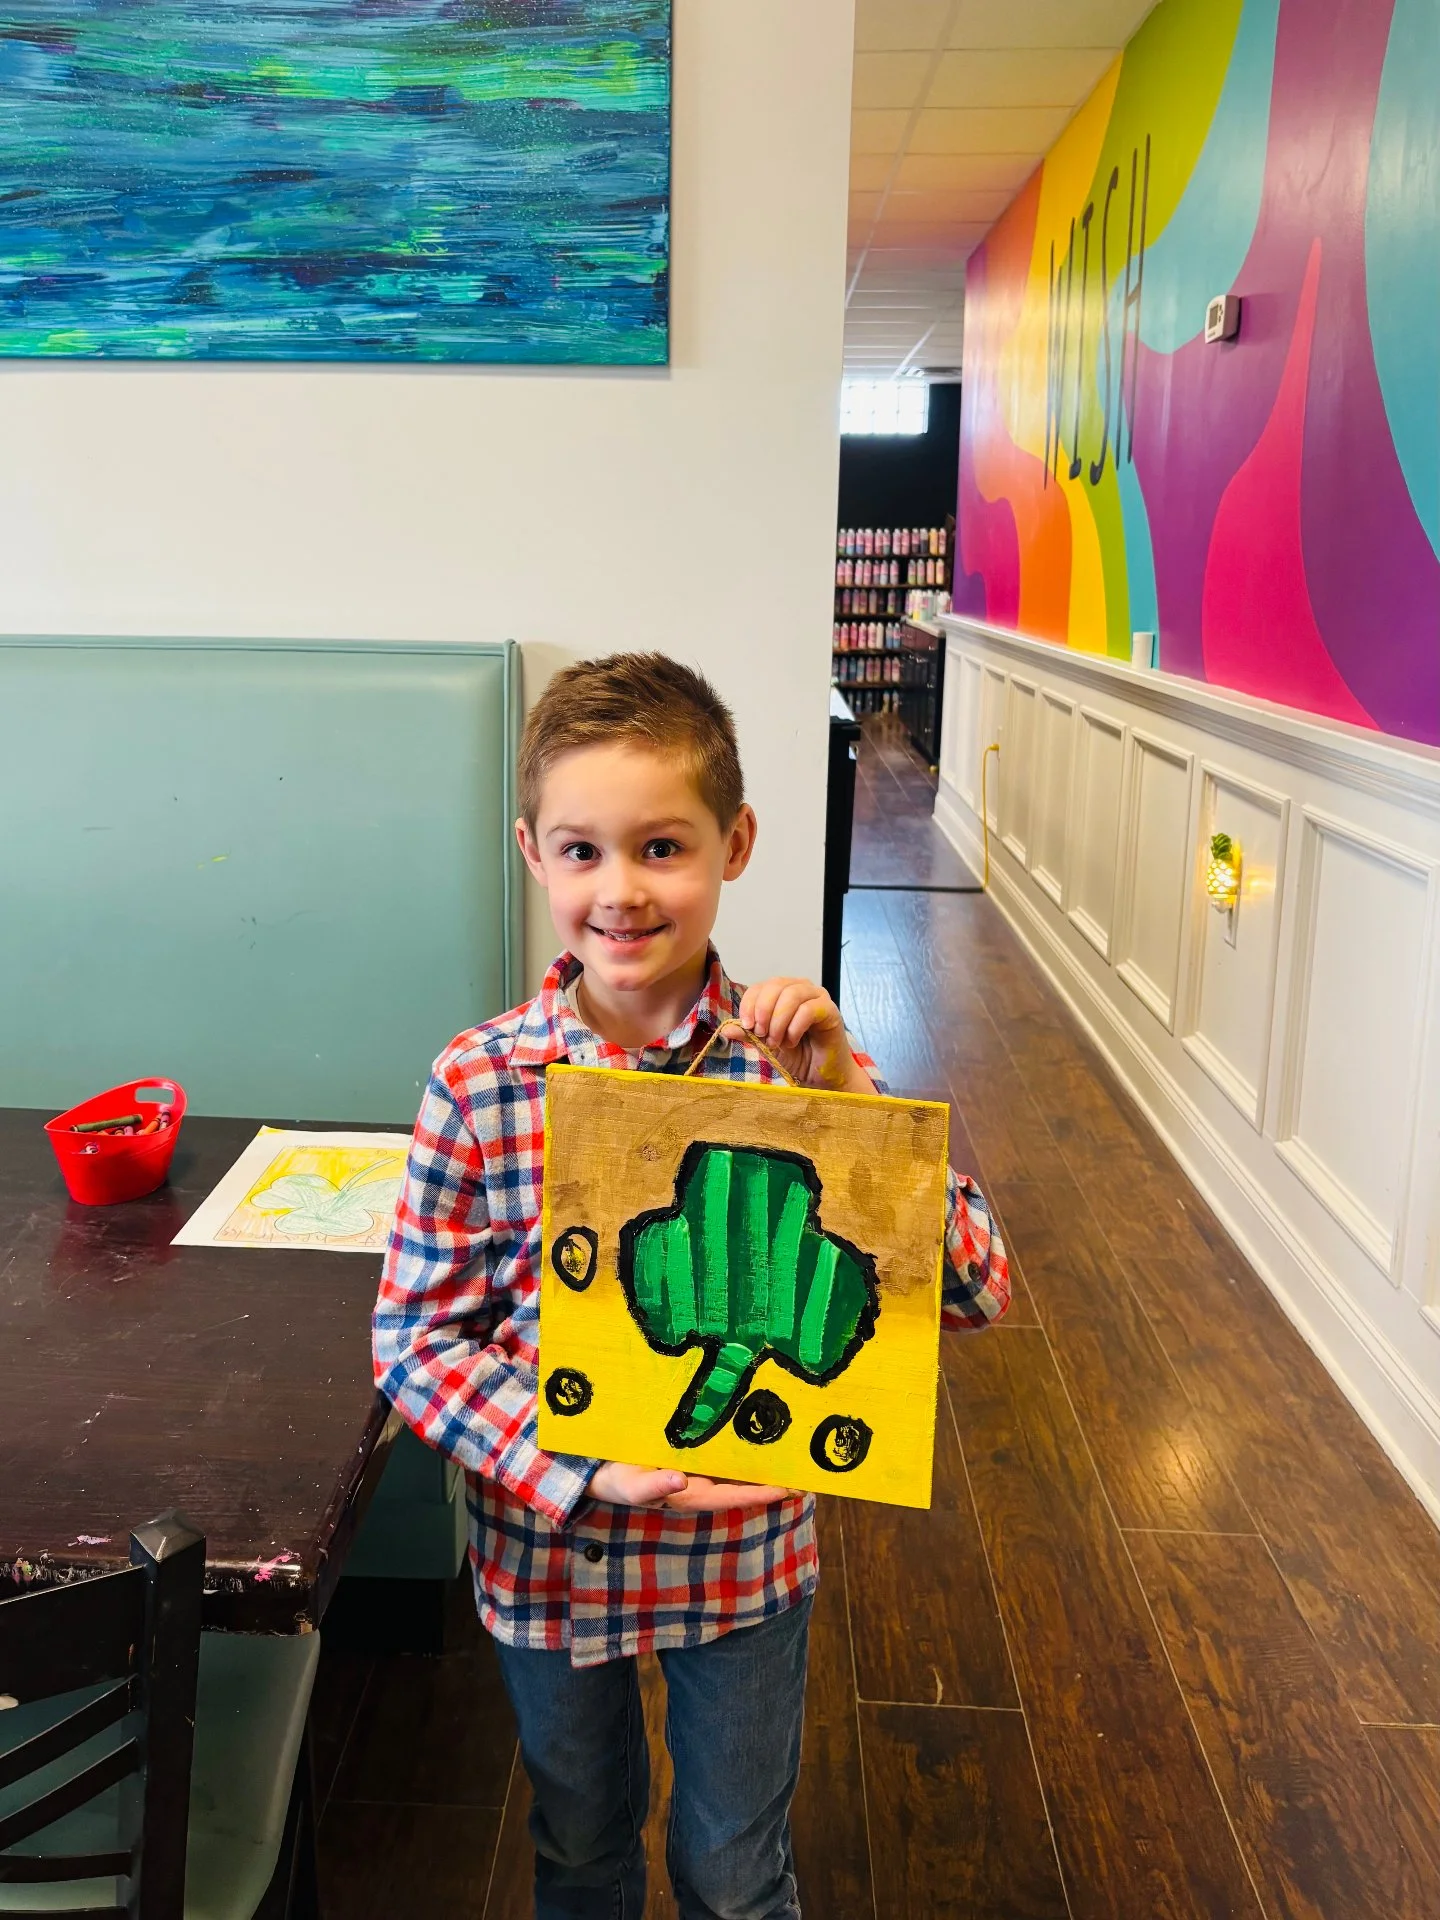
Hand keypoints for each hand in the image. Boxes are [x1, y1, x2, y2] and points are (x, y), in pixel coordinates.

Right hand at [587, 1462, 793, 1511]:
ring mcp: (697, 1467)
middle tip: (806, 1470)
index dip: (761, 1493)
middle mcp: (699, 1482)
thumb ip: (652, 1485)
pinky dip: (741, 1442)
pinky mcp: (691, 1451)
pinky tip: (757, 1429)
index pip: (733, 1496)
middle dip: (772, 1477)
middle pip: (743, 1482)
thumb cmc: (615, 1480)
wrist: (597, 1469)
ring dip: (762, 1460)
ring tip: (793, 1450)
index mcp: (690, 1493)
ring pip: (736, 1465)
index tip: (788, 1489)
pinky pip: (722, 1448)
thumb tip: (680, 1480)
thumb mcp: (628, 1484)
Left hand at [734, 978, 876, 1093]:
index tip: (747, 1026)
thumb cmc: (797, 1056)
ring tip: (776, 1041)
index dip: (750, 1003)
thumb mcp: (766, 1044)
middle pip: (775, 985)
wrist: (821, 1076)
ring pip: (792, 994)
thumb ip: (749, 1034)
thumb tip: (726, 1029)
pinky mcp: (831, 1011)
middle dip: (763, 1011)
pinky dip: (794, 1028)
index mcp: (783, 992)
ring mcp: (818, 997)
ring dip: (778, 1020)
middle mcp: (801, 988)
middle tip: (762, 1035)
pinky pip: (808, 1010)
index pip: (761, 986)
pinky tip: (792, 1041)